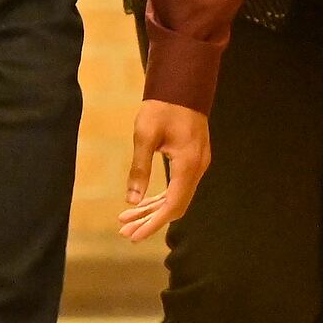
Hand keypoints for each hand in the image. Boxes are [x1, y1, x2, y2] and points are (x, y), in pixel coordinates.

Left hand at [120, 100, 210, 240]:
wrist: (182, 87)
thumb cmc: (161, 108)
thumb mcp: (145, 137)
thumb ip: (140, 169)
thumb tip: (131, 200)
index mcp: (188, 165)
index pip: (173, 204)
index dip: (153, 222)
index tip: (135, 235)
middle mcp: (197, 169)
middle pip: (175, 205)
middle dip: (150, 221)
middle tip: (125, 233)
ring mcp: (197, 166)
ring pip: (176, 197)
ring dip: (153, 210)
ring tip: (127, 221)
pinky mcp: (192, 161)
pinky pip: (177, 187)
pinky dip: (160, 197)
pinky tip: (142, 204)